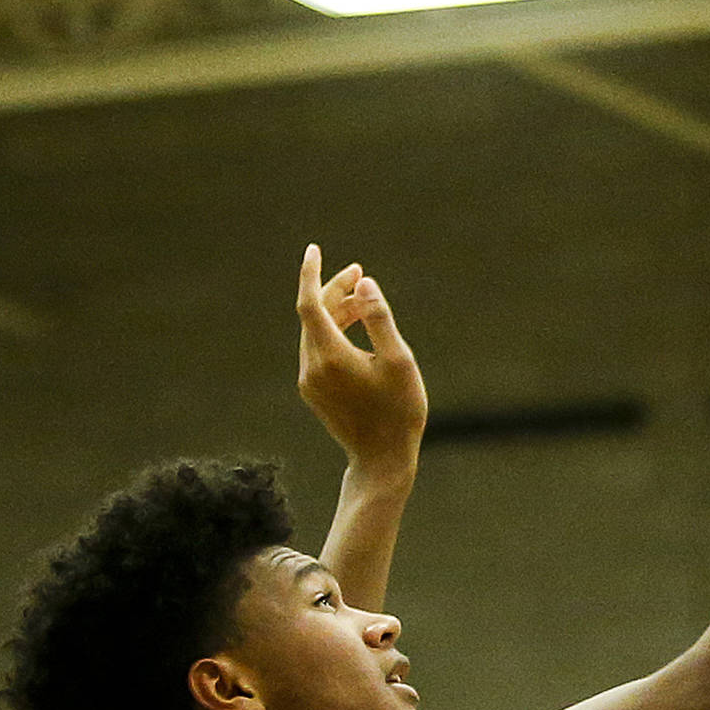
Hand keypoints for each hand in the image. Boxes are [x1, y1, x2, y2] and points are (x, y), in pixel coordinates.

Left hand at [297, 244, 427, 472]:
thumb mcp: (400, 360)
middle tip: (360, 273)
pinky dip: (334, 332)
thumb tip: (364, 283)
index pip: (309, 303)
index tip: (314, 249)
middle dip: (334, 290)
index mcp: (331, 356)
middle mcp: (312, 367)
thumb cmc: (399, 411)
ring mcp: (310, 381)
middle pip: (313, 315)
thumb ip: (380, 319)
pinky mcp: (313, 391)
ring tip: (364, 301)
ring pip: (315, 332)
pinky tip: (356, 331)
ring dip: (336, 311)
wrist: (382, 460)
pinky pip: (318, 350)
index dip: (311, 273)